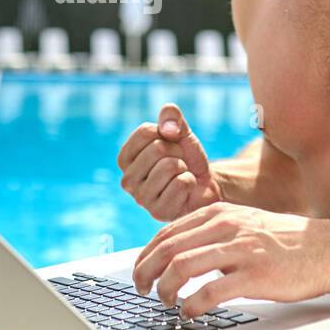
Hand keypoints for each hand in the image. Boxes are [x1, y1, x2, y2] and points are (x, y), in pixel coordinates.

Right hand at [117, 103, 221, 220]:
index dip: (167, 133)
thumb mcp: (180, 132)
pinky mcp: (158, 212)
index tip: (171, 145)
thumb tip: (167, 126)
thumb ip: (171, 118)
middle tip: (180, 163)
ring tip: (181, 176)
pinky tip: (186, 190)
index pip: (145, 132)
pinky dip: (190, 182)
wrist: (205, 184)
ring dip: (184, 168)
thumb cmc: (187, 158)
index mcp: (125, 159)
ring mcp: (141, 198)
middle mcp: (127, 180)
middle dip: (177, 151)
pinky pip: (181, 183)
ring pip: (169, 166)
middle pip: (157, 148)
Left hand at [132, 202, 329, 317]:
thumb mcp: (243, 224)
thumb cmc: (283, 242)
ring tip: (164, 302)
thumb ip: (212, 233)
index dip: (146, 255)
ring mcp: (241, 250)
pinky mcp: (255, 276)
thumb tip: (177, 252)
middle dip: (146, 272)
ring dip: (165, 289)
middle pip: (168, 248)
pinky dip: (192, 304)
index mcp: (219, 213)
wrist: (326, 248)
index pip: (167, 232)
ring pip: (183, 267)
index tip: (139, 272)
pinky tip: (188, 312)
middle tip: (141, 290)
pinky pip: (211, 291)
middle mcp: (226, 227)